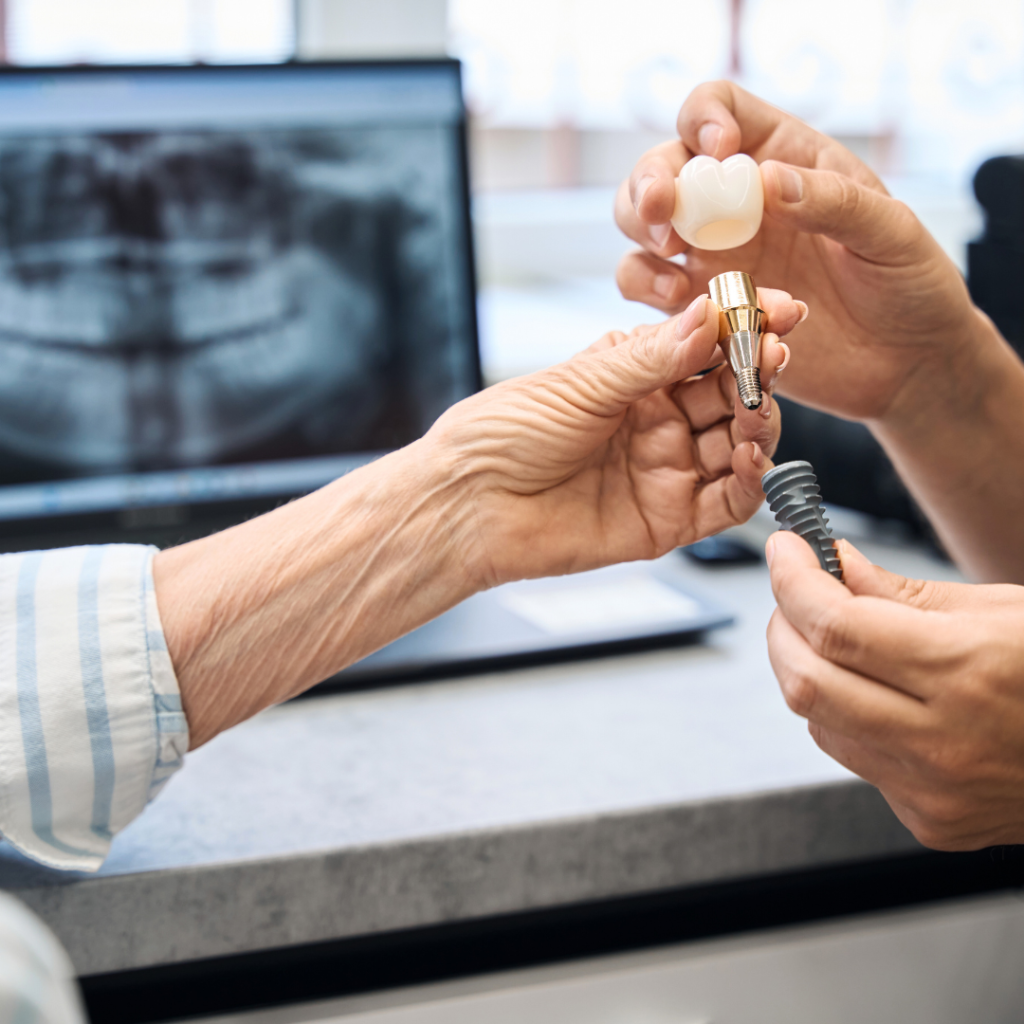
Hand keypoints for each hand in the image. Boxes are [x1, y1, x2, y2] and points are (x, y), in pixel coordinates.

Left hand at [427, 289, 801, 586]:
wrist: (467, 505)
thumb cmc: (504, 433)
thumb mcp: (580, 383)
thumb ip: (651, 357)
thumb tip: (710, 315)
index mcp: (635, 376)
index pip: (707, 347)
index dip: (746, 328)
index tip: (782, 309)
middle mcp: (657, 421)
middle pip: (731, 395)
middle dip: (758, 373)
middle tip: (774, 355)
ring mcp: (665, 470)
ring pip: (738, 446)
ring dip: (760, 424)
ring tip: (759, 407)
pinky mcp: (667, 520)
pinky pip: (726, 502)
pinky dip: (749, 482)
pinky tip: (752, 457)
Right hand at [614, 80, 986, 424]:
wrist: (905, 362)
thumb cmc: (908, 283)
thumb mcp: (890, 232)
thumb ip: (831, 201)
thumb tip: (765, 179)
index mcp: (780, 158)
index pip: (716, 111)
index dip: (703, 120)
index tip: (720, 152)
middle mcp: (734, 204)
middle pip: (659, 170)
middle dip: (648, 186)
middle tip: (662, 212)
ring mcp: (714, 257)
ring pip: (641, 231)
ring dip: (641, 239)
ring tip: (672, 264)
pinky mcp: (704, 310)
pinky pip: (652, 296)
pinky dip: (653, 297)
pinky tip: (689, 309)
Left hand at [766, 530, 1023, 849]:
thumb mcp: (997, 610)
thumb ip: (898, 592)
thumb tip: (831, 564)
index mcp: (968, 672)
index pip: (835, 627)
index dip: (792, 580)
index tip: (784, 550)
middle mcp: (944, 741)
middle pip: (806, 681)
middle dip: (782, 626)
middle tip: (795, 594)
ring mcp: (933, 792)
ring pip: (818, 723)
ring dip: (809, 671)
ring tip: (838, 642)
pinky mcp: (929, 821)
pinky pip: (853, 757)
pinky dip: (845, 716)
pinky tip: (877, 695)